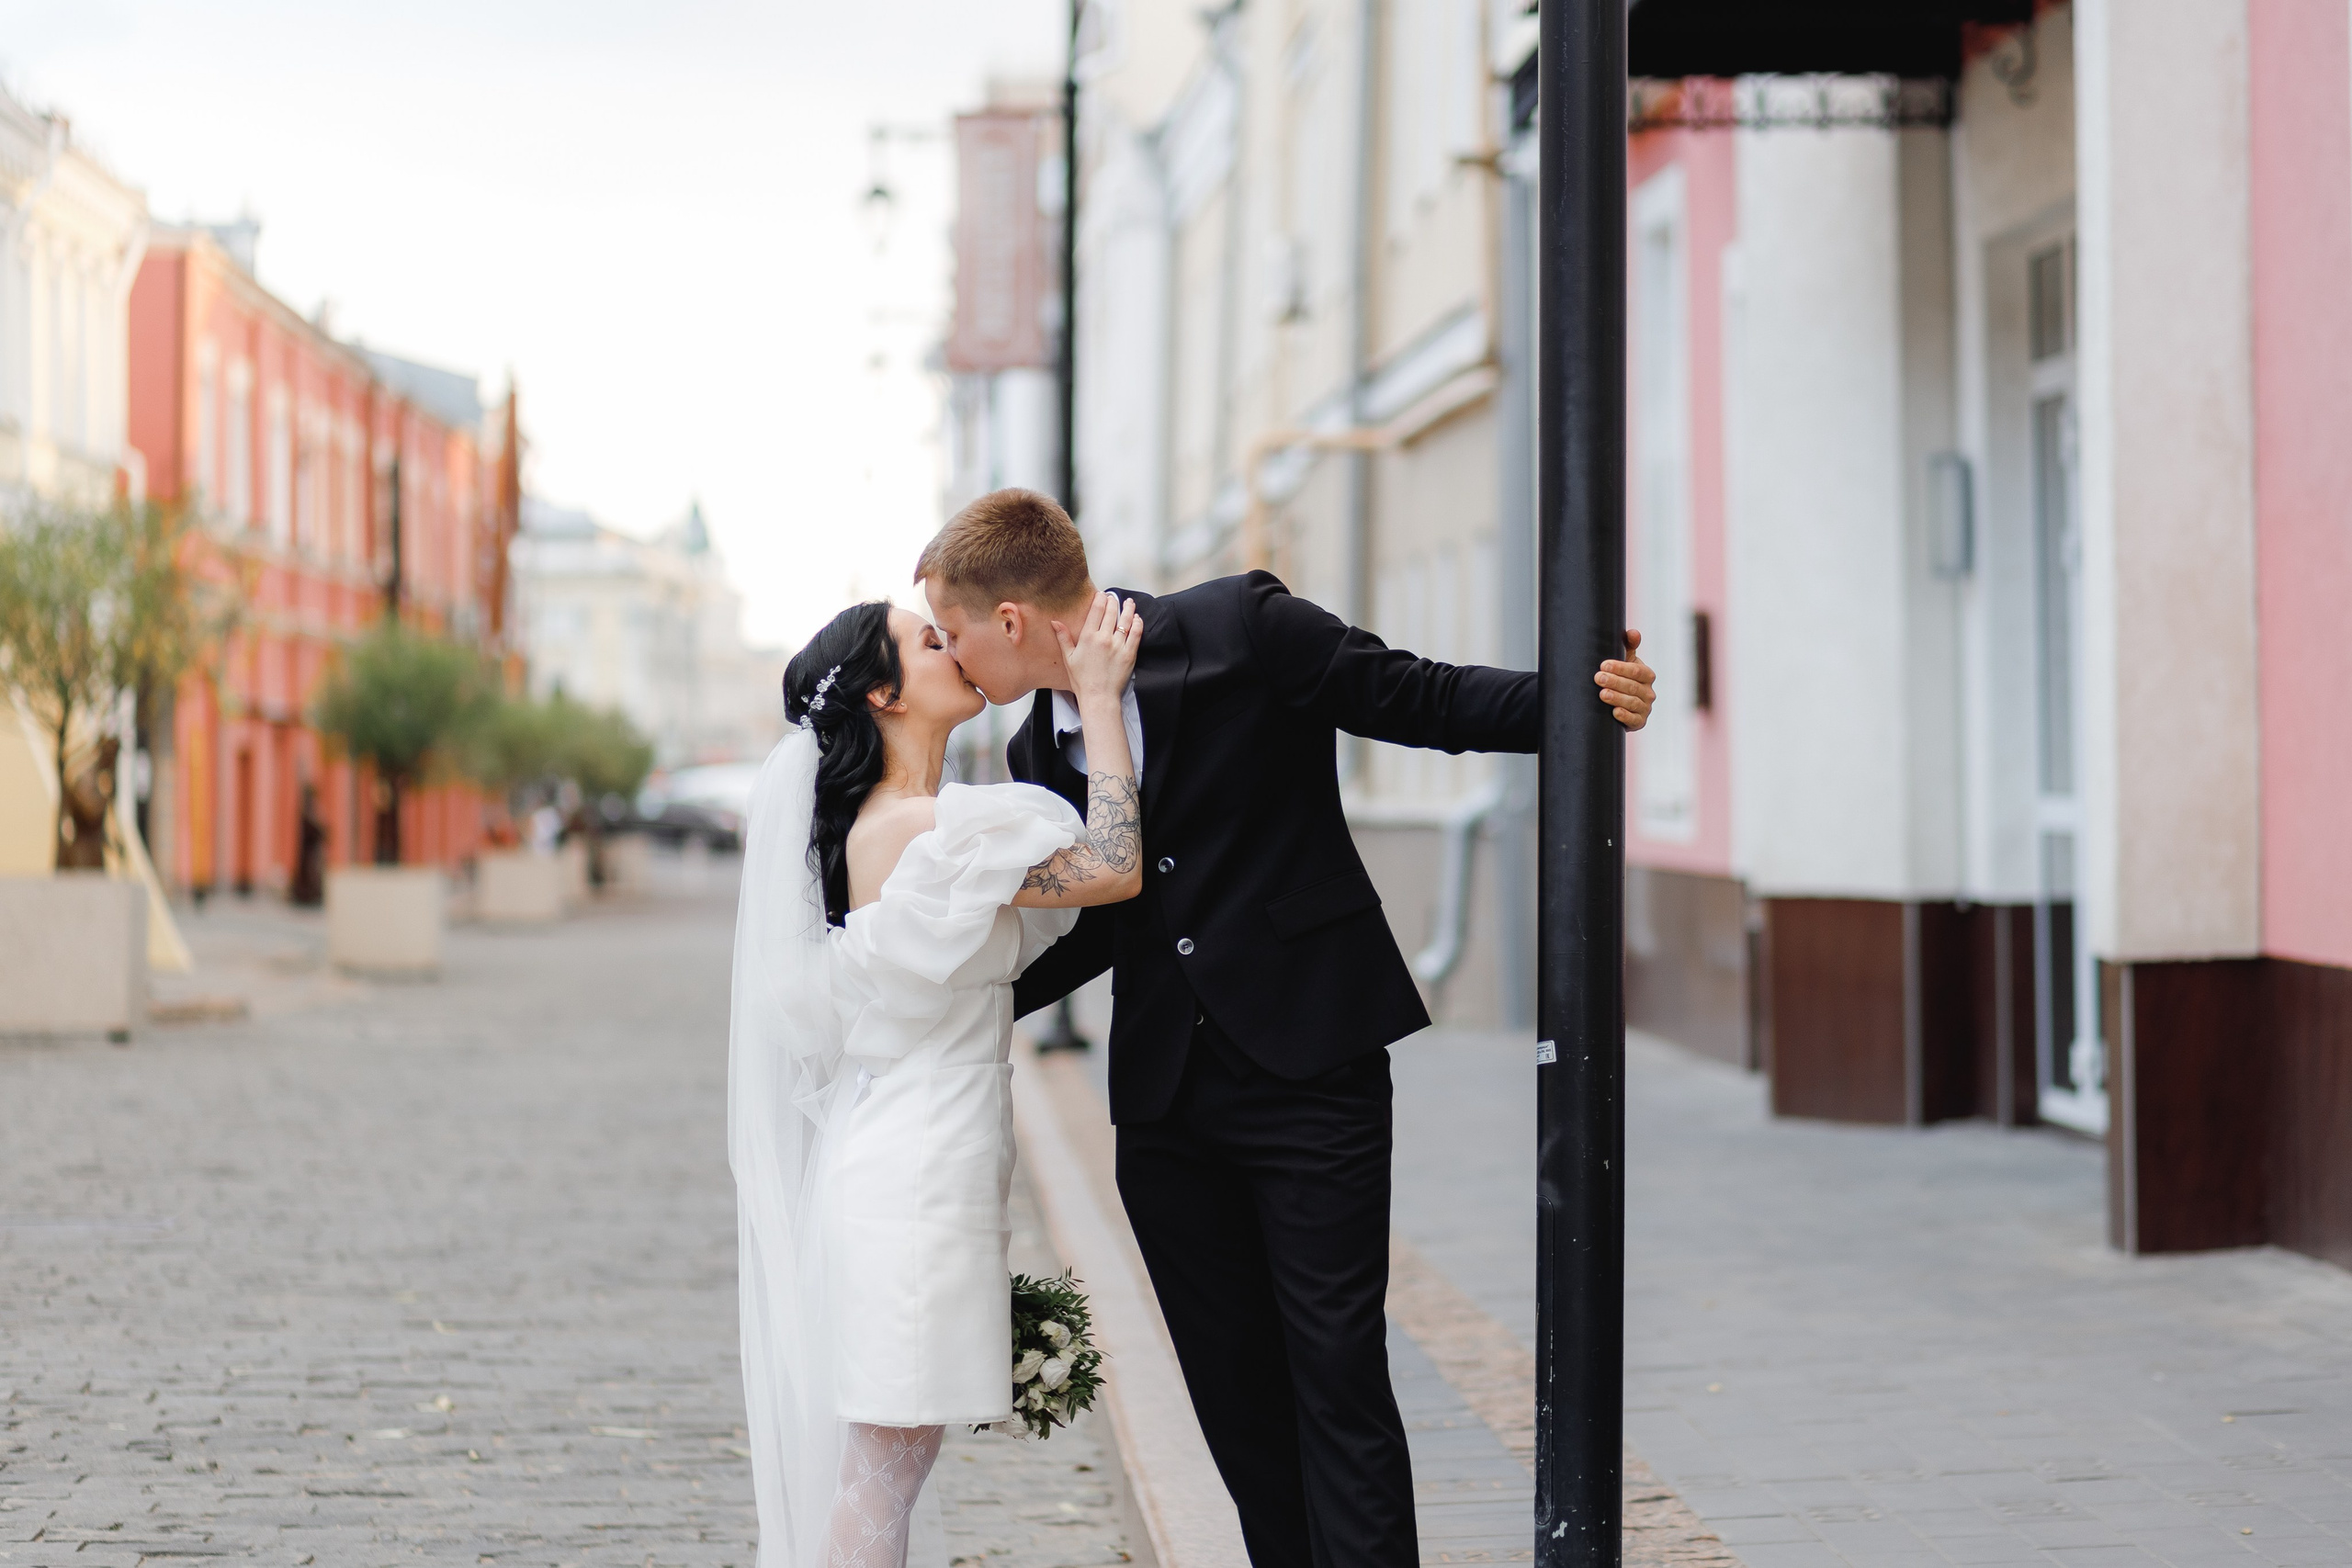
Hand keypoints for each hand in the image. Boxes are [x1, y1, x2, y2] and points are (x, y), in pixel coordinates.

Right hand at [1053, 590, 1142, 709]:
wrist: (1098, 697)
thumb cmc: (1082, 680)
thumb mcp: (1069, 658)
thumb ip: (1063, 637)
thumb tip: (1055, 622)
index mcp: (1088, 637)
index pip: (1096, 610)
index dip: (1100, 599)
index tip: (1101, 594)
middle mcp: (1104, 638)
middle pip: (1111, 612)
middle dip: (1113, 601)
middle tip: (1114, 597)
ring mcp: (1118, 645)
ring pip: (1126, 620)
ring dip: (1128, 608)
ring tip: (1129, 602)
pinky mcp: (1130, 654)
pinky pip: (1136, 633)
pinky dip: (1137, 623)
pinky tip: (1137, 618)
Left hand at [1596, 629, 1655, 729]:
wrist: (1621, 704)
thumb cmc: (1622, 677)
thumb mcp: (1626, 661)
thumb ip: (1628, 646)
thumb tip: (1633, 632)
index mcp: (1647, 675)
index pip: (1636, 670)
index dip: (1621, 667)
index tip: (1603, 665)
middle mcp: (1649, 692)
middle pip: (1632, 686)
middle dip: (1614, 681)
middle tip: (1598, 678)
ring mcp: (1645, 708)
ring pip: (1632, 703)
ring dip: (1617, 698)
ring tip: (1602, 694)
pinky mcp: (1639, 722)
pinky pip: (1634, 720)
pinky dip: (1625, 716)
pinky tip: (1614, 712)